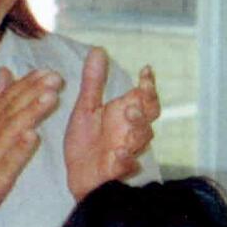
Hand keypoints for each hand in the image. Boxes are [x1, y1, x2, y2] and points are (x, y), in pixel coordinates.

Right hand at [0, 67, 60, 223]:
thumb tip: (4, 71)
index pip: (9, 98)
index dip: (28, 83)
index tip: (47, 70)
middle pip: (13, 109)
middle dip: (34, 91)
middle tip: (54, 78)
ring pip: (12, 130)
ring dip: (31, 112)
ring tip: (50, 98)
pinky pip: (8, 161)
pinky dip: (19, 148)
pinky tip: (33, 136)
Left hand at [64, 48, 157, 196]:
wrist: (77, 176)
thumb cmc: (86, 143)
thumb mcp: (86, 108)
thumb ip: (93, 81)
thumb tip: (98, 49)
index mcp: (125, 114)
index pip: (144, 97)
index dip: (148, 84)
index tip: (145, 71)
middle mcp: (130, 130)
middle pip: (149, 115)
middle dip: (146, 104)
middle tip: (135, 94)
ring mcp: (127, 149)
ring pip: (142, 137)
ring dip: (138, 126)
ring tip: (129, 115)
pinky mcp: (117, 170)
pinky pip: (127, 165)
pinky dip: (126, 159)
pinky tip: (121, 153)